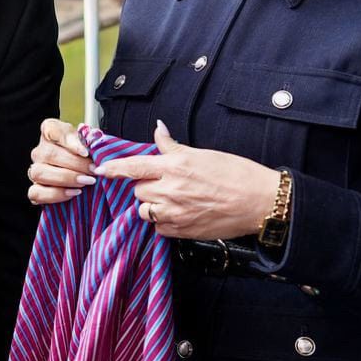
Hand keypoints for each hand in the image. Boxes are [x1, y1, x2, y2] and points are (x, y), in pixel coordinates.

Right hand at [26, 118, 95, 204]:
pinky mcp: (35, 190)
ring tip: (85, 181)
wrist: (87, 177)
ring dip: (66, 179)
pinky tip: (73, 193)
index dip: (68, 140)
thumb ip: (91, 140)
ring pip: (40, 173)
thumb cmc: (88, 157)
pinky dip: (56, 194)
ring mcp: (35, 170)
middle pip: (49, 154)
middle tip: (93, 170)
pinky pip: (37, 193)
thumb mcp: (91, 144)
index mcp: (51, 132)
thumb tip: (94, 140)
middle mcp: (40, 150)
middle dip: (75, 164)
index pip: (52, 129)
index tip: (85, 152)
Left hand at [95, 121, 281, 239]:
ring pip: (144, 209)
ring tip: (170, 199)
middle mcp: (170, 189)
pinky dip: (162, 221)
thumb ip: (173, 147)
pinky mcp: (181, 231)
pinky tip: (178, 213)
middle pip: (136, 189)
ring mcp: (175, 212)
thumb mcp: (202, 153)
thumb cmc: (236, 174)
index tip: (100, 170)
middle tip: (162, 182)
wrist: (260, 202)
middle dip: (144, 185)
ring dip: (151, 204)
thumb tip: (159, 130)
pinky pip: (158, 227)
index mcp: (175, 166)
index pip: (132, 166)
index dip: (113, 168)